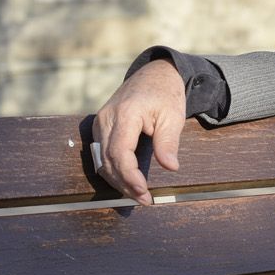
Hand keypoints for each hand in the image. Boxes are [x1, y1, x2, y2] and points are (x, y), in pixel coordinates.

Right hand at [90, 59, 185, 204]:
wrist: (155, 74)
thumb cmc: (166, 94)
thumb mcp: (173, 116)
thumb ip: (168, 142)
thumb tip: (170, 167)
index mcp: (126, 114)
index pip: (120, 152)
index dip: (129, 176)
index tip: (144, 192)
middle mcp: (107, 118)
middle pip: (108, 160)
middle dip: (125, 184)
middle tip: (144, 200)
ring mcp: (101, 122)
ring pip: (101, 160)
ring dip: (117, 180)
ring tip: (138, 195)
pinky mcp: (101, 126)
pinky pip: (101, 153)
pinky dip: (113, 170)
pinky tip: (128, 182)